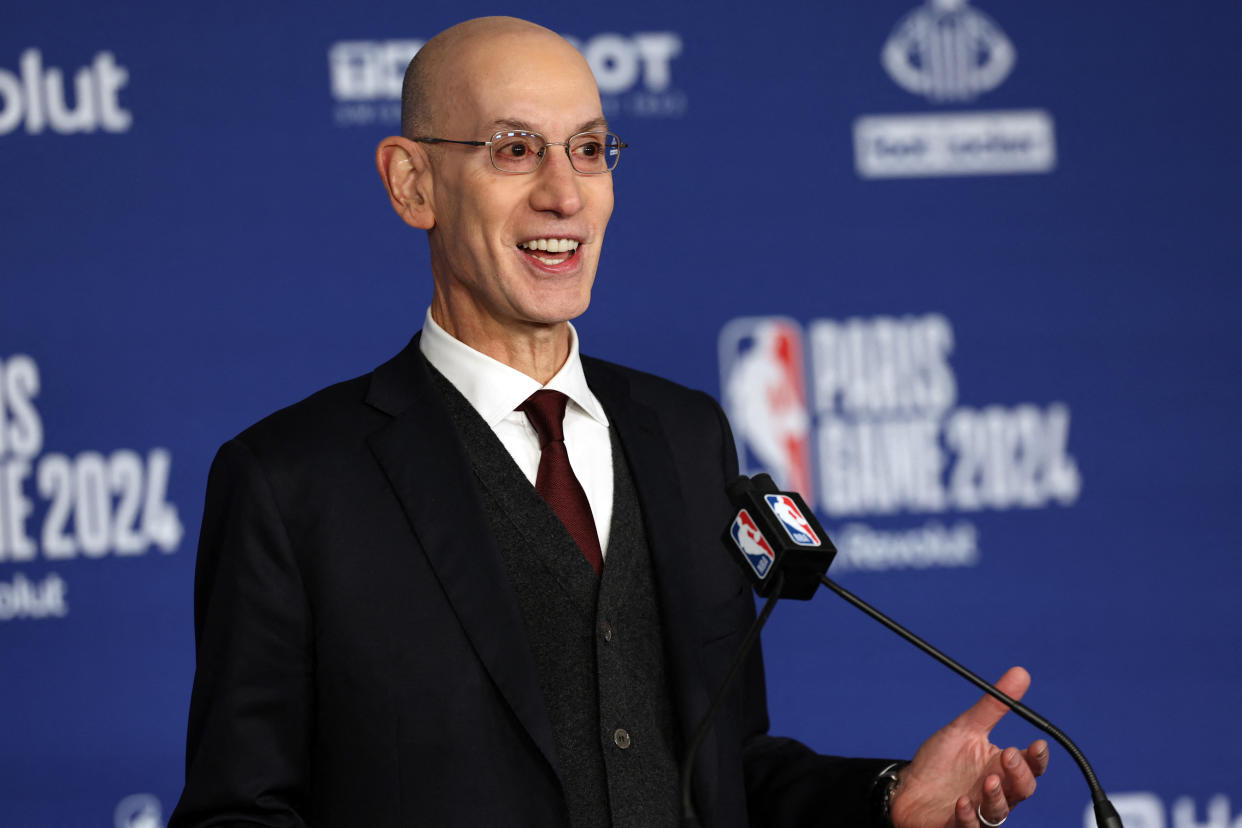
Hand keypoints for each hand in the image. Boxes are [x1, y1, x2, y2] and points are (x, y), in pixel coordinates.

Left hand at [889, 666, 1049, 827]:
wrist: (907, 786)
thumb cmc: (941, 762)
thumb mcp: (966, 729)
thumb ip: (994, 706)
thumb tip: (1020, 672)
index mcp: (1001, 768)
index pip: (1031, 766)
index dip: (1037, 758)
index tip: (1036, 744)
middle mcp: (995, 792)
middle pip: (1022, 789)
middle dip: (1019, 774)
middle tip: (1007, 756)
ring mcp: (979, 812)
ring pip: (1000, 811)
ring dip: (997, 797)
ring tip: (987, 781)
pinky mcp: (957, 826)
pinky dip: (968, 818)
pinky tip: (962, 803)